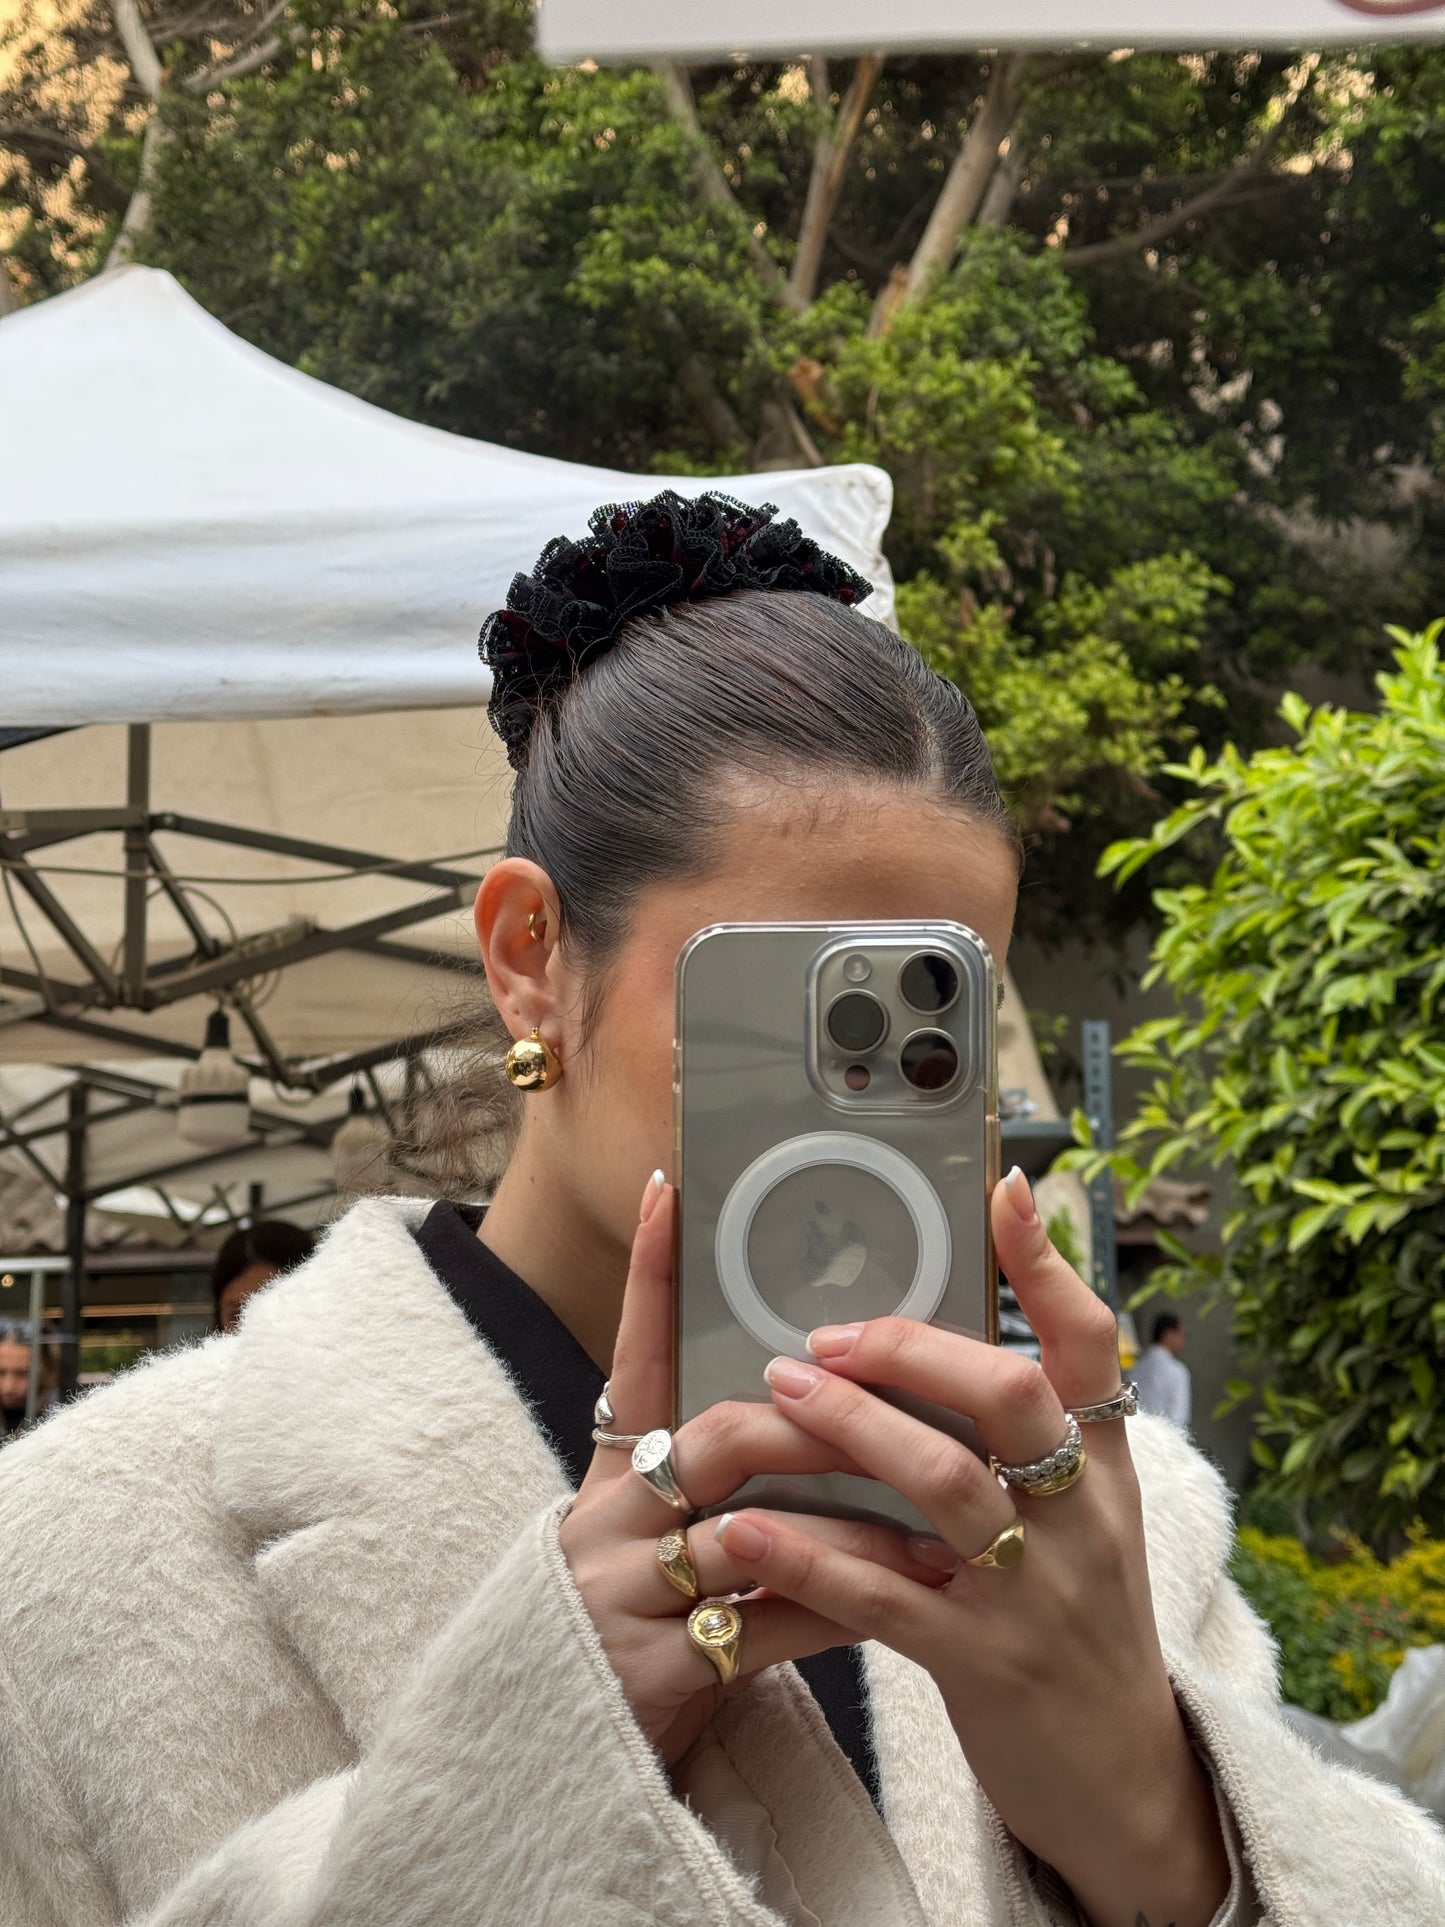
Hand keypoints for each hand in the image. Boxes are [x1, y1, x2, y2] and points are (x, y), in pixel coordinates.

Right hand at [558, 1173, 951, 1770]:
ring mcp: (623, 1597)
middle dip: (819, 1423)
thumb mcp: (665, 1548)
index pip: (635, 1359)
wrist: (574, 1772)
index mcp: (614, 1482)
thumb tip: (827, 1404)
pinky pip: (769, 1629)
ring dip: (859, 1527)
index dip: (648, 1276)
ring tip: (942, 1527)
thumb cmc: (653, 1636)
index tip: (670, 1191)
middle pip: (718, 1438)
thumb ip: (726, 1483)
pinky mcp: (651, 1673)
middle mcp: (609, 1525)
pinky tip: (903, 1607)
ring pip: (757, 1533)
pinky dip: (845, 1612)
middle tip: (899, 1411)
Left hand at [712, 1169, 1230, 1926]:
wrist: (1121, 1776)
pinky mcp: (981, 1663)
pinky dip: (807, 1553)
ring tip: (776, 1388)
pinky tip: (743, 1525)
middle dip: (910, 1348)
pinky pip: (881, 1595)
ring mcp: (1035, 1591)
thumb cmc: (1078, 1618)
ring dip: (849, 1427)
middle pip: (1006, 1395)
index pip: (1089, 1343)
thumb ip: (1037, 1433)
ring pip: (940, 1484)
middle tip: (824, 1331)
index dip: (1046, 1262)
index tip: (998, 1186)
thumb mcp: (1085, 1517)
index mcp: (1105, 1465)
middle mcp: (1082, 1516)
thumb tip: (956, 1338)